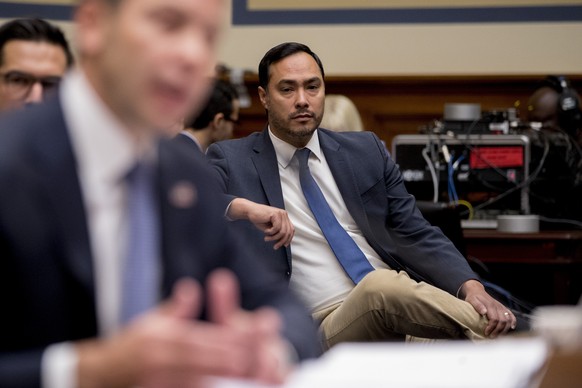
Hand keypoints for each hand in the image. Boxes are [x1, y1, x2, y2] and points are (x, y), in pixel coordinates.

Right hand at [76, 270, 291, 386]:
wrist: (99, 374)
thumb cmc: (130, 347)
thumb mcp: (151, 322)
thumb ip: (175, 308)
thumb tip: (191, 288)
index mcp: (165, 337)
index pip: (204, 337)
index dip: (230, 339)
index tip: (254, 339)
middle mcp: (163, 359)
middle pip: (206, 360)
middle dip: (235, 360)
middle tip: (263, 360)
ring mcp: (160, 381)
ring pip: (199, 381)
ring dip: (226, 380)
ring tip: (251, 378)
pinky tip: (225, 387)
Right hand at [228, 198, 293, 248]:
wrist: (250, 211)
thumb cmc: (260, 220)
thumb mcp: (271, 228)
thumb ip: (278, 233)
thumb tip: (285, 242)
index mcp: (284, 217)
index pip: (291, 230)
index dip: (289, 239)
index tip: (284, 245)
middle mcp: (284, 214)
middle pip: (288, 232)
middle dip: (281, 241)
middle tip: (275, 247)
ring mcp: (280, 213)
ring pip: (282, 231)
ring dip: (274, 237)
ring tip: (267, 239)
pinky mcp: (275, 214)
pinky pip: (276, 228)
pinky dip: (270, 232)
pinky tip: (265, 231)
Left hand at [459, 279, 516, 337]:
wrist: (476, 290)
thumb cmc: (473, 297)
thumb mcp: (472, 300)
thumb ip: (477, 305)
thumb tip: (484, 312)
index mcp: (490, 305)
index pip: (494, 319)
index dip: (491, 328)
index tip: (486, 333)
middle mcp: (498, 306)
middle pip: (502, 321)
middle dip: (498, 331)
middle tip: (492, 337)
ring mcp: (501, 307)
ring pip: (508, 320)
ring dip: (505, 329)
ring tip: (499, 336)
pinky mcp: (503, 308)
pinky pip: (511, 315)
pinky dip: (513, 321)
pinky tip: (512, 327)